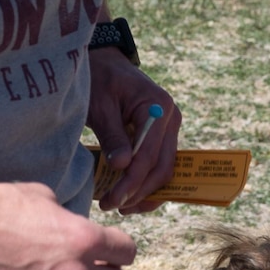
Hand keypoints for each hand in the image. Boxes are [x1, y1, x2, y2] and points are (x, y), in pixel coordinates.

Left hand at [87, 46, 180, 213]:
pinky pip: (159, 165)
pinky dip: (147, 183)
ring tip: (121, 206)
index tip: (112, 199)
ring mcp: (169, 129)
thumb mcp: (100, 105)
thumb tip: (122, 167)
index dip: (132, 181)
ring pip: (165, 170)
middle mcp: (171, 119)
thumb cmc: (99, 79)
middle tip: (112, 205)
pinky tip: (129, 196)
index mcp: (159, 107)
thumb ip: (112, 135)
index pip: (149, 155)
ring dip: (146, 192)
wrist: (105, 63)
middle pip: (163, 167)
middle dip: (139, 192)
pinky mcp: (161, 137)